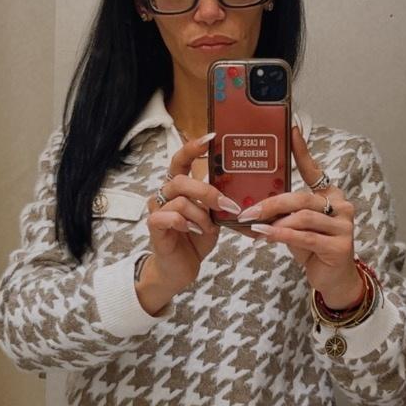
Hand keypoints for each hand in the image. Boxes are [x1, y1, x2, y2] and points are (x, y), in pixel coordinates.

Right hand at [136, 134, 240, 313]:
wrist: (181, 268)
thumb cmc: (197, 238)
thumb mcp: (215, 217)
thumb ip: (222, 202)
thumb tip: (251, 192)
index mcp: (180, 187)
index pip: (181, 160)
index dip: (192, 147)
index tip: (211, 138)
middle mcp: (165, 194)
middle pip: (180, 180)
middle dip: (207, 192)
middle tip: (226, 206)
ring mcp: (157, 210)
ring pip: (179, 201)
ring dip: (201, 215)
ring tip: (209, 228)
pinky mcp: (154, 227)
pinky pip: (168, 217)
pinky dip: (186, 223)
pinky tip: (195, 231)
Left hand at [235, 126, 361, 308]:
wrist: (333, 278)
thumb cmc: (312, 248)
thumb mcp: (293, 226)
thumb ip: (279, 214)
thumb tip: (246, 207)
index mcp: (329, 195)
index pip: (313, 169)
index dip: (301, 150)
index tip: (290, 129)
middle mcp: (340, 205)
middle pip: (301, 198)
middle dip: (271, 203)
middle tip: (247, 210)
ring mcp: (343, 225)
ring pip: (303, 217)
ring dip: (275, 222)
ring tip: (254, 226)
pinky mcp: (340, 245)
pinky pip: (306, 237)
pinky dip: (283, 236)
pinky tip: (266, 236)